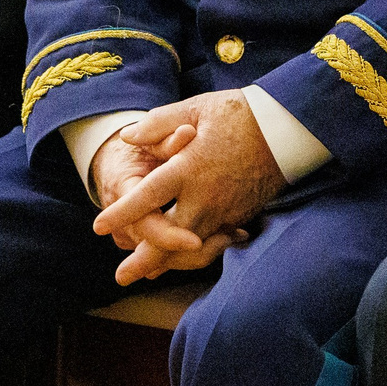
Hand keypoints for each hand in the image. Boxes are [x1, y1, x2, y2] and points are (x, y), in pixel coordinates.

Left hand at [93, 91, 282, 284]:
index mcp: (189, 168)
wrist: (288, 129)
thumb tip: (127, 137)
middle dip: (144, 260)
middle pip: (169, 238)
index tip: (98, 227)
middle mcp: (206, 196)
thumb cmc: (240, 114)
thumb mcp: (196, 108)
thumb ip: (158, 124)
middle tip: (121, 277)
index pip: (148, 197)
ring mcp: (226, 210)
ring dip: (168, 261)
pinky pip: (213, 242)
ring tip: (148, 271)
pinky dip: (194, 252)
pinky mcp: (240, 215)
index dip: (122, 213)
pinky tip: (183, 255)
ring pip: (192, 247)